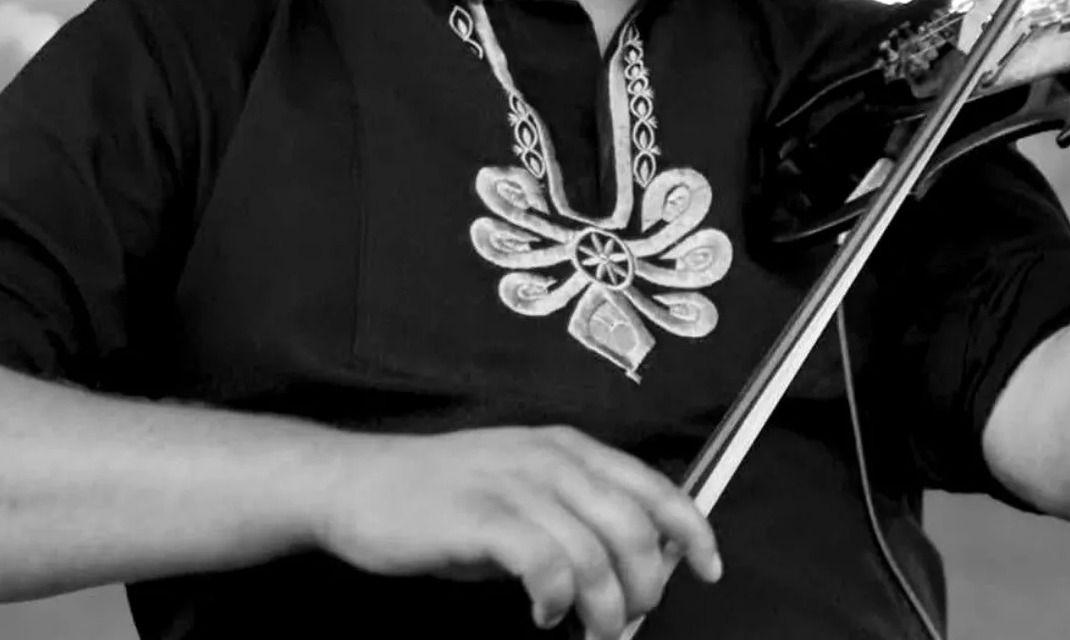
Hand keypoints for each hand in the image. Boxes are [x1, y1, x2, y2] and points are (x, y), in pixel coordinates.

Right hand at [314, 424, 720, 636]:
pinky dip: (555, 599)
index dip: (692, 530)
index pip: (654, 485)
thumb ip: (577, 518)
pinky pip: (545, 564)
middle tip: (624, 621)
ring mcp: (515, 484)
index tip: (710, 568)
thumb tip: (635, 565)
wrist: (359, 484)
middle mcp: (550, 458)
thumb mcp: (523, 492)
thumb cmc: (442, 496)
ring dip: (602, 606)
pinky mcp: (480, 517)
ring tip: (585, 629)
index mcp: (569, 448)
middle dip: (643, 587)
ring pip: (594, 552)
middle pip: (632, 527)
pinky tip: (541, 613)